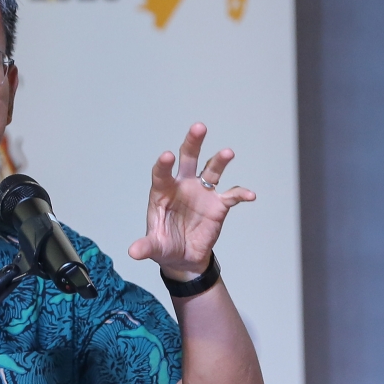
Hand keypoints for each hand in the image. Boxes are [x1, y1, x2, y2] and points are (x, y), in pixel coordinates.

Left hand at [127, 123, 255, 279]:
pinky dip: (240, 193)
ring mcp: (202, 192)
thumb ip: (146, 246)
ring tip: (227, 152)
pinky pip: (231, 195)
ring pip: (211, 170)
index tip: (167, 156)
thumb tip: (134, 252)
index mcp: (163, 192)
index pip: (161, 174)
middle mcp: (182, 186)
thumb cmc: (164, 245)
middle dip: (192, 142)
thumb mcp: (154, 247)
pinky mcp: (218, 204)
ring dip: (219, 161)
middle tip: (199, 127)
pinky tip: (249, 195)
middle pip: (188, 158)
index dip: (163, 165)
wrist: (184, 257)